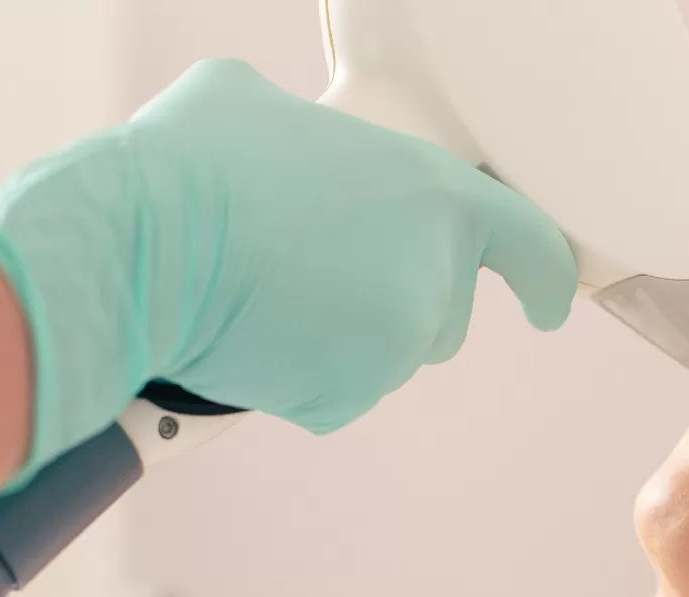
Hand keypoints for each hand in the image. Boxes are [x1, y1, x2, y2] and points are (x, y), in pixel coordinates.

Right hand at [0, 58, 576, 484]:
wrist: (140, 243)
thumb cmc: (197, 163)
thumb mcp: (267, 109)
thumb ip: (322, 137)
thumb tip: (286, 136)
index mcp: (438, 198)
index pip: (527, 242)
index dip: (542, 277)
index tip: (548, 304)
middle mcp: (433, 277)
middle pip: (441, 315)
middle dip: (395, 305)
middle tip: (317, 271)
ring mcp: (395, 345)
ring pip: (384, 358)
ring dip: (341, 339)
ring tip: (269, 293)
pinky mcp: (346, 395)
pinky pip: (335, 394)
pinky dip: (300, 377)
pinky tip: (253, 334)